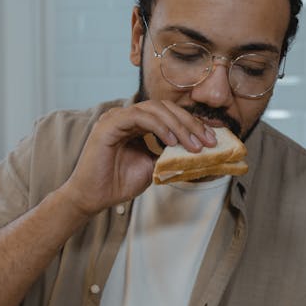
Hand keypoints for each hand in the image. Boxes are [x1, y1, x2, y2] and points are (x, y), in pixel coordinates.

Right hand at [59, 100, 216, 215]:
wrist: (93, 197)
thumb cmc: (119, 183)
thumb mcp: (153, 167)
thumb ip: (170, 155)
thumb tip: (198, 151)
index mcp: (138, 124)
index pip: (170, 115)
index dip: (192, 124)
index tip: (212, 139)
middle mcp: (128, 116)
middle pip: (166, 108)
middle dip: (190, 123)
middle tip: (208, 141)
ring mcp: (117, 117)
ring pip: (155, 109)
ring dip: (178, 125)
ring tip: (193, 144)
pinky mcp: (109, 124)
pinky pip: (138, 116)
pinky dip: (158, 126)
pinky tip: (170, 141)